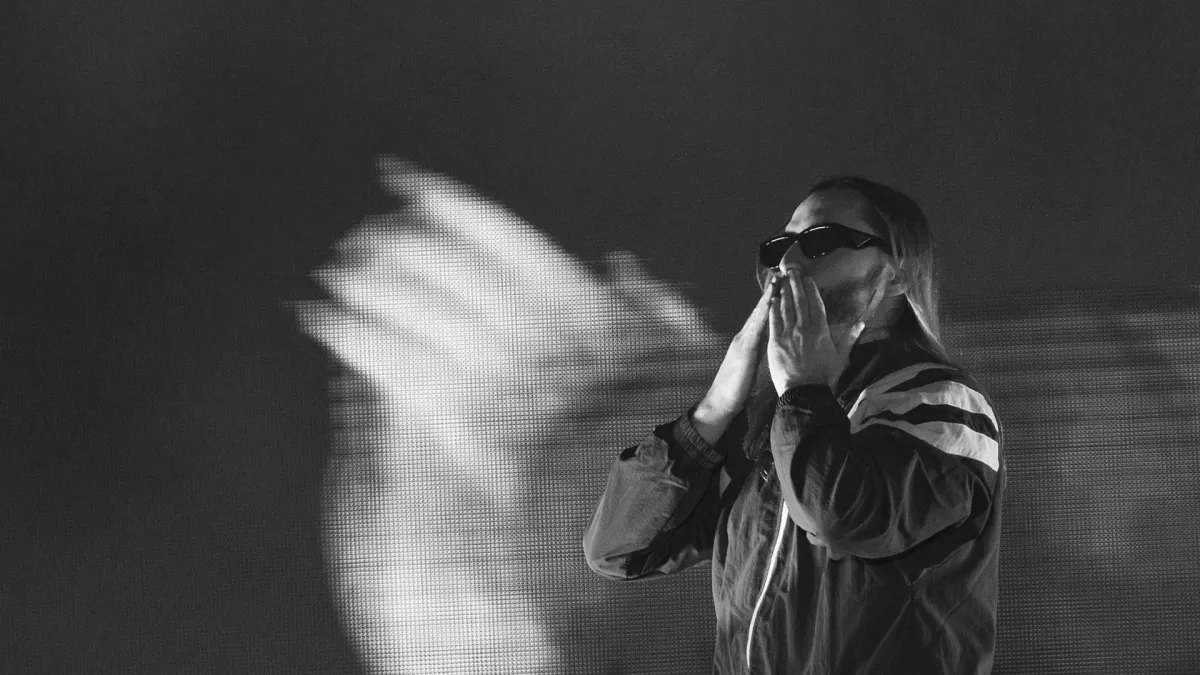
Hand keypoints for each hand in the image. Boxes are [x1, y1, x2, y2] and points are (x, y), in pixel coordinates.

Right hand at [693, 279, 775, 440]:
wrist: (720, 401)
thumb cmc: (737, 389)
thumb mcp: (751, 367)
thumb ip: (758, 353)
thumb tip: (771, 347)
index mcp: (748, 341)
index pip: (762, 317)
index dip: (771, 300)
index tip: (780, 284)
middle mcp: (745, 336)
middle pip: (760, 310)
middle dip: (770, 292)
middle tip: (779, 272)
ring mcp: (743, 341)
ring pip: (758, 314)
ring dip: (767, 297)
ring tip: (776, 280)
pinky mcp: (744, 349)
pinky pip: (756, 327)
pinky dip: (762, 313)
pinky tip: (769, 303)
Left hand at [768, 272, 865, 394]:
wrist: (804, 391)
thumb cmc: (824, 376)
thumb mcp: (841, 357)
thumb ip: (849, 338)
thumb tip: (862, 324)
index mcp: (821, 330)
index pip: (816, 304)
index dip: (811, 290)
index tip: (808, 279)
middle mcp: (805, 328)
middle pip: (800, 301)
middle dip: (796, 284)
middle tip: (792, 271)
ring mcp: (789, 334)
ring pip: (786, 308)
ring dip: (784, 292)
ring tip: (783, 281)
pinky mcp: (775, 342)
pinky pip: (774, 321)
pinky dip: (773, 308)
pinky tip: (772, 299)